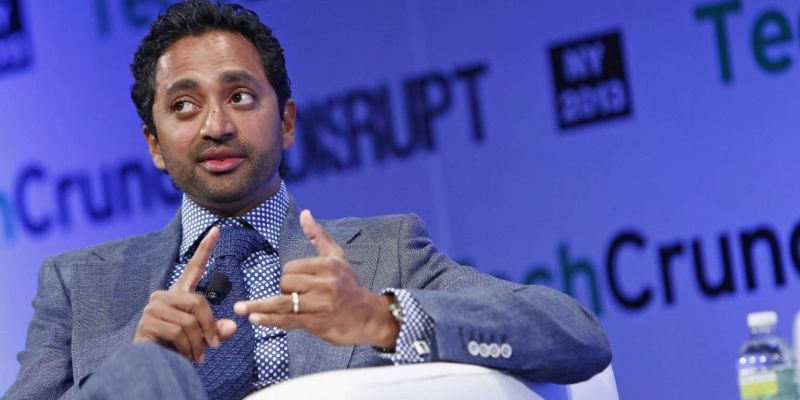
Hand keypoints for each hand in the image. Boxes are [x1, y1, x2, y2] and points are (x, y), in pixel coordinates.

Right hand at [133, 226, 236, 361]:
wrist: (150, 366)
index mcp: (179, 294)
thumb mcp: (202, 338)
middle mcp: (164, 296)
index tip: (217, 229)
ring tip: (197, 356)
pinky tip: (184, 356)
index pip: (194, 267)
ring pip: (190, 321)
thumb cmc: (177, 349)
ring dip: (198, 343)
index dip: (205, 248)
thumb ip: (217, 330)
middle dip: (209, 327)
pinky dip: (187, 349)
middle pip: (198, 302)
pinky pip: (178, 333)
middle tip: (214, 346)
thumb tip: (232, 327)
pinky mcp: (147, 322)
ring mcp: (153, 308)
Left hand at [234, 210, 399, 347]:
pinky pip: (288, 320)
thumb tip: (304, 213)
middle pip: (286, 283)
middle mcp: (325, 284)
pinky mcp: (317, 322)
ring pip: (284, 303)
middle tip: (299, 296)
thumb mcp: (337, 257)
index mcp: (328, 266)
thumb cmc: (350, 285)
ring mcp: (321, 305)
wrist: (368, 316)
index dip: (289, 276)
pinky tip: (255, 319)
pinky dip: (270, 320)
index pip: (292, 267)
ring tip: (239, 309)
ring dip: (259, 306)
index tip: (300, 284)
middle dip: (285, 291)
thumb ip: (318, 236)